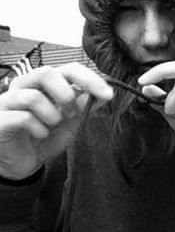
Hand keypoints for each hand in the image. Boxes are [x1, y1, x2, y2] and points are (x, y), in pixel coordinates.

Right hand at [0, 64, 113, 180]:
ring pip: (33, 97)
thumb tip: (100, 94)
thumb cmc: (44, 138)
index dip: (89, 79)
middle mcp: (24, 86)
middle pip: (45, 72)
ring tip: (52, 127)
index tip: (107, 94)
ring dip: (51, 116)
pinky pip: (23, 117)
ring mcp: (9, 100)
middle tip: (71, 114)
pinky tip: (40, 135)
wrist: (23, 163)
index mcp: (44, 83)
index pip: (68, 69)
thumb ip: (83, 107)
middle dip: (65, 94)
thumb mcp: (71, 123)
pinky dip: (39, 129)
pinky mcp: (0, 118)